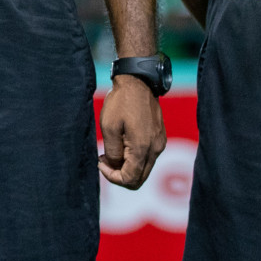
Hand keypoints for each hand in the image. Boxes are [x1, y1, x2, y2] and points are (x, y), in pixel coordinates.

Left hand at [98, 74, 165, 189]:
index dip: (112, 177)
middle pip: (139, 179)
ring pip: (144, 169)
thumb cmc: (121, 101)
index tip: (100, 162)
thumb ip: (113, 153)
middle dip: (120, 175)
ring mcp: (160, 143)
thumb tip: (115, 166)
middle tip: (105, 160)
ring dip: (127, 166)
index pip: (130, 179)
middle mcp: (156, 149)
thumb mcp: (109, 127)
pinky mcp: (160, 137)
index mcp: (143, 148)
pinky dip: (134, 158)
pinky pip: (148, 157)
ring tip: (112, 150)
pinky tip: (122, 143)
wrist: (138, 81)